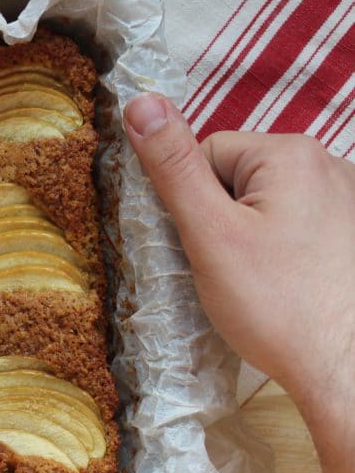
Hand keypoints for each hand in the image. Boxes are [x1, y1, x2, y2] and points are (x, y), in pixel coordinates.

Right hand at [124, 92, 354, 472]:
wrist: (347, 371)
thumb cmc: (276, 306)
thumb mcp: (209, 233)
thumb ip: (172, 166)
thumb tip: (139, 101)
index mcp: (289, 154)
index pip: (207, 156)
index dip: (191, 204)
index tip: (205, 248)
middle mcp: (329, 164)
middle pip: (239, 178)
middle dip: (223, 220)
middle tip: (231, 271)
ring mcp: (349, 199)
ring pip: (267, 205)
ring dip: (251, 237)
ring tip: (262, 284)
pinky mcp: (353, 234)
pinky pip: (297, 226)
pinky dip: (283, 252)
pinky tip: (288, 287)